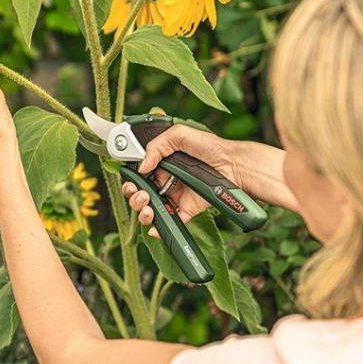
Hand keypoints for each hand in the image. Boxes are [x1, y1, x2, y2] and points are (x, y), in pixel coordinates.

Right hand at [122, 124, 238, 237]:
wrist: (232, 164)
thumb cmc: (210, 147)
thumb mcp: (180, 134)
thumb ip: (157, 146)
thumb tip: (142, 166)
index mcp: (162, 165)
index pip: (139, 176)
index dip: (131, 181)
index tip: (130, 183)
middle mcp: (166, 182)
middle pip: (141, 195)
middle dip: (134, 197)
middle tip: (141, 195)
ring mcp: (176, 197)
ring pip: (152, 210)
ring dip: (144, 212)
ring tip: (148, 207)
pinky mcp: (187, 210)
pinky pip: (171, 222)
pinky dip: (160, 228)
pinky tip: (155, 227)